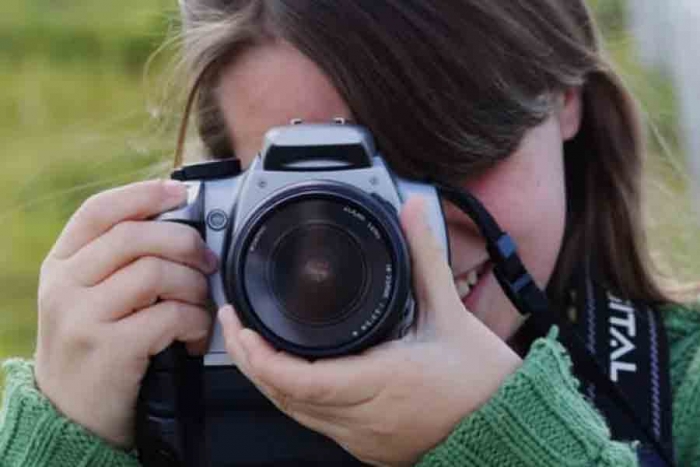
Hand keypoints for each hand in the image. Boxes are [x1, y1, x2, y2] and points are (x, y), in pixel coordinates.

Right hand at [34, 180, 216, 448]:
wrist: (70, 415)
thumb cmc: (94, 347)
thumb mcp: (89, 297)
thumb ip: (120, 262)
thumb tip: (182, 224)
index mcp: (62, 264)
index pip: (99, 210)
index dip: (144, 193)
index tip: (181, 192)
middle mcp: (65, 285)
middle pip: (136, 236)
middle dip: (186, 243)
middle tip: (207, 263)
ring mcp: (83, 316)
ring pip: (156, 272)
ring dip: (193, 287)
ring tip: (199, 305)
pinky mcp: (108, 348)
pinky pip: (169, 315)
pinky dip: (195, 322)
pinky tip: (194, 335)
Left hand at [219, 196, 521, 465]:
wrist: (505, 427)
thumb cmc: (482, 382)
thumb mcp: (450, 314)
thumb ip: (425, 258)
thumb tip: (412, 213)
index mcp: (379, 382)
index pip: (297, 379)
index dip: (258, 355)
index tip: (241, 326)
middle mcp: (363, 417)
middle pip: (282, 398)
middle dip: (249, 361)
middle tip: (235, 326)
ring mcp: (362, 437)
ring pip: (295, 414)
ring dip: (268, 381)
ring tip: (254, 344)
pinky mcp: (368, 446)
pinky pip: (316, 424)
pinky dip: (295, 398)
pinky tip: (292, 375)